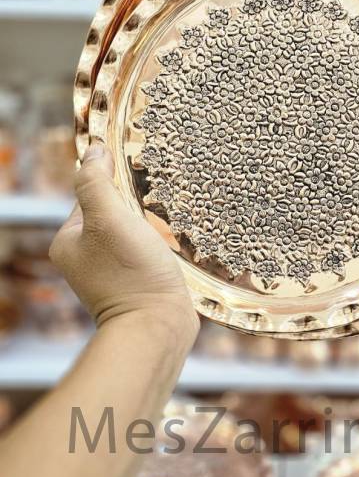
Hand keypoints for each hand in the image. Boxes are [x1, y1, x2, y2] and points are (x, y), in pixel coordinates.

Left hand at [50, 143, 198, 340]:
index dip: (114, 183)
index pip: (90, 194)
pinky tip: (171, 242)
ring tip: (167, 223)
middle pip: (112, 211)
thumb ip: (96, 182)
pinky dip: (158, 241)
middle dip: (135, 204)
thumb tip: (94, 150)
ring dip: (149, 222)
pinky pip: (145, 249)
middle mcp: (84, 257)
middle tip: (156, 204)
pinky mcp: (135, 281)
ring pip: (131, 229)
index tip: (137, 182)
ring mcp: (110, 272)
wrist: (158, 326)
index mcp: (68, 241)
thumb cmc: (131, 272)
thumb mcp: (109, 218)